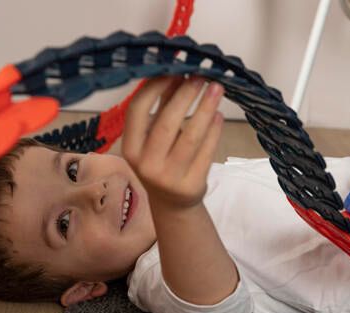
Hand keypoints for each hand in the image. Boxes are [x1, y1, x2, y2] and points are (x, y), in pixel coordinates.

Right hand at [121, 76, 224, 210]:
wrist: (172, 204)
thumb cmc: (162, 161)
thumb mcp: (154, 138)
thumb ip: (163, 107)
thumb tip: (176, 71)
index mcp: (130, 148)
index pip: (137, 111)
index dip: (155, 88)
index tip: (174, 70)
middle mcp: (146, 164)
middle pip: (167, 123)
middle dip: (186, 96)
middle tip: (200, 76)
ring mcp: (169, 177)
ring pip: (191, 137)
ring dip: (205, 109)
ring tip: (216, 89)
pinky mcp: (191, 184)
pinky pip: (206, 152)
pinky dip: (214, 130)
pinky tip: (219, 115)